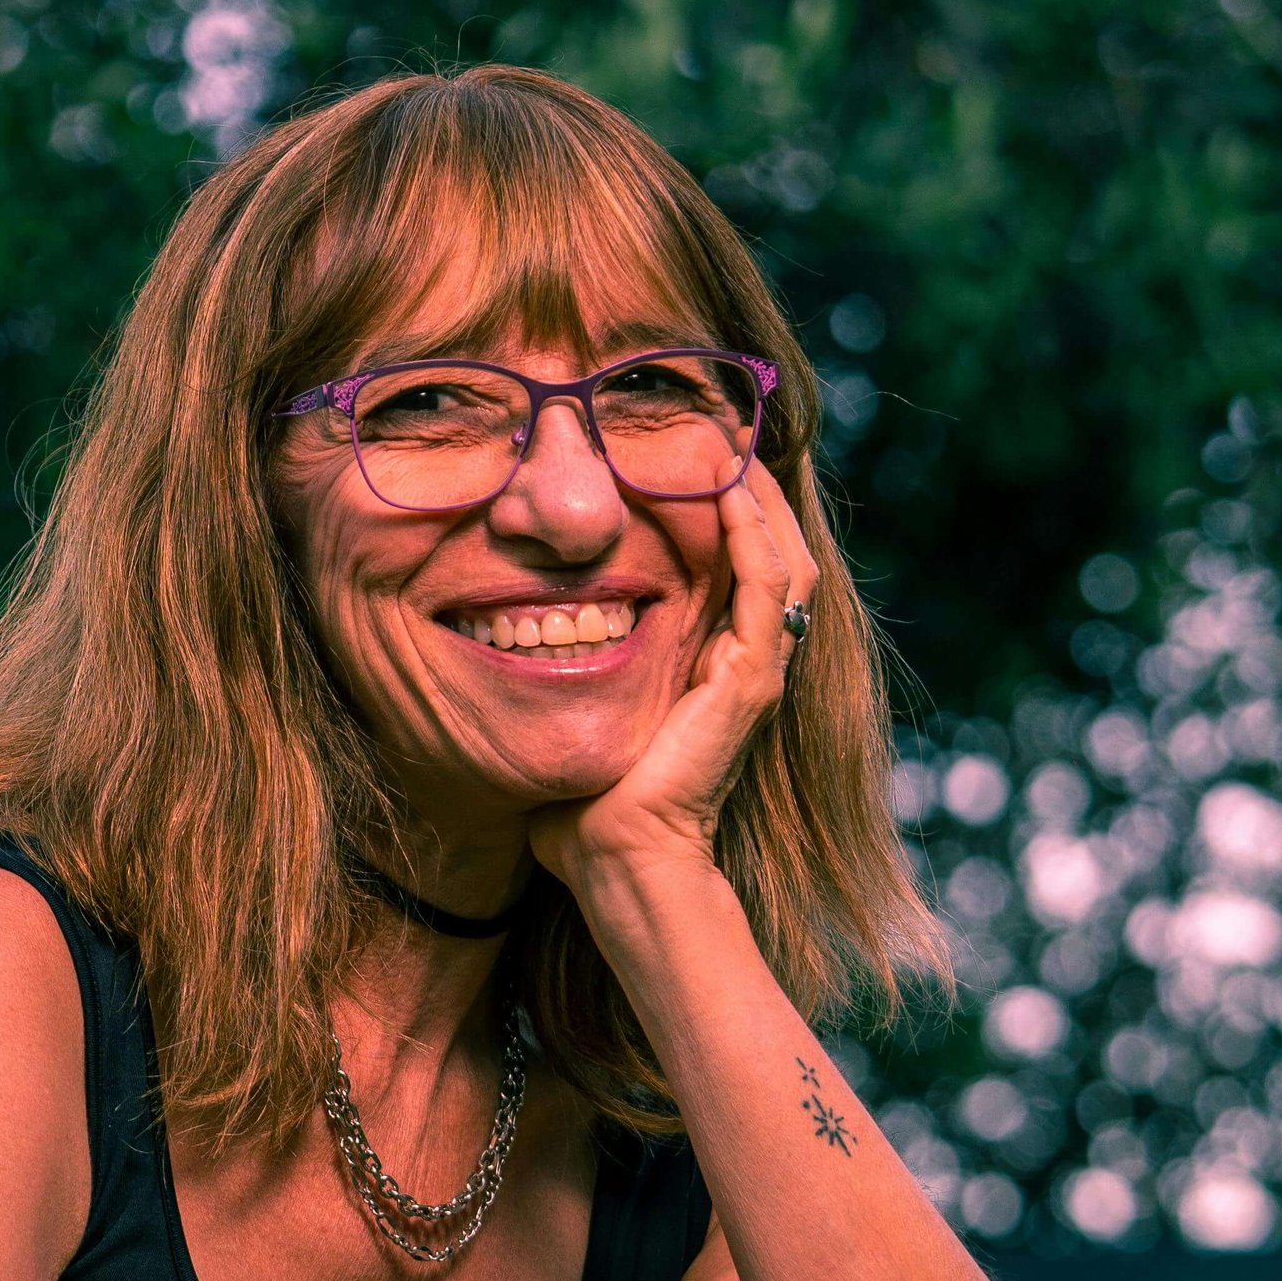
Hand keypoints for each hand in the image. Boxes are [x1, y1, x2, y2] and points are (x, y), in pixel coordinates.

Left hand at [529, 461, 818, 906]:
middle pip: (771, 545)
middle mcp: (742, 658)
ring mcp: (753, 670)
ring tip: (726, 436)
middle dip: (746, 480)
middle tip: (717, 420)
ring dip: (756, 493)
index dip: (720, 501)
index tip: (683, 446)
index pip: (735, 560)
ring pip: (782, 554)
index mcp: (708, 661)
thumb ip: (553, 663)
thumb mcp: (568, 706)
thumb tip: (499, 621)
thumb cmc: (579, 802)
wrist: (613, 860)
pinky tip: (724, 488)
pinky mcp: (749, 682)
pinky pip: (766, 588)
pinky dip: (750, 533)